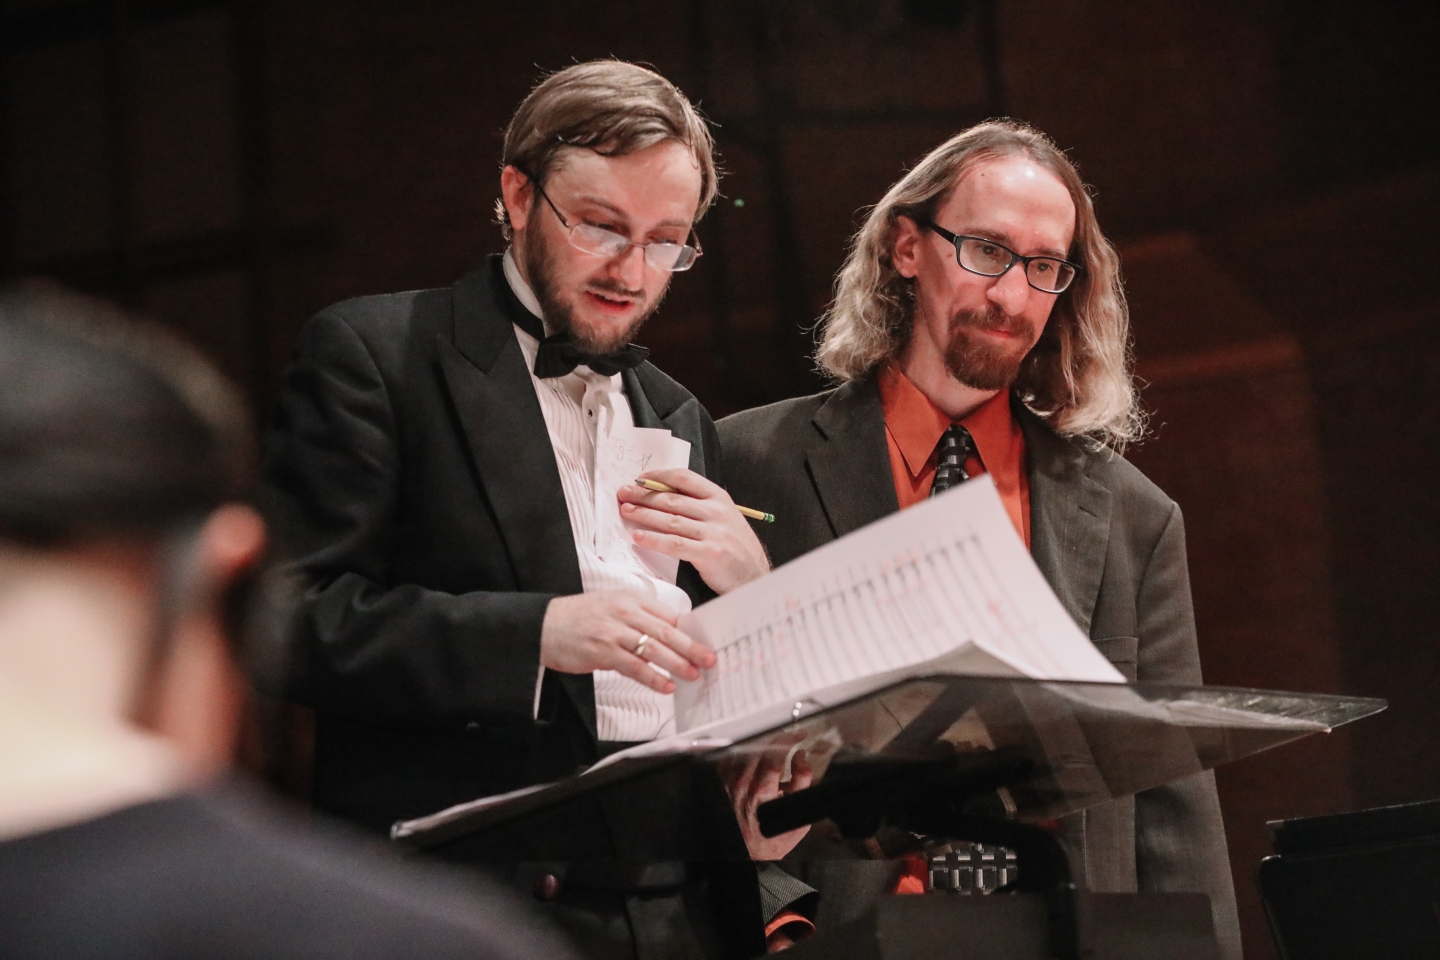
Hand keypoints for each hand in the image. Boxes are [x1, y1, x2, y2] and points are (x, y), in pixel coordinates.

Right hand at [540, 590, 715, 693]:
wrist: (545, 625)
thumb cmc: (582, 617)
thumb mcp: (613, 605)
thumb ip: (640, 616)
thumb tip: (672, 634)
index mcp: (631, 598)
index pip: (668, 614)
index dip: (689, 631)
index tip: (704, 643)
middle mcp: (625, 611)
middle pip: (667, 631)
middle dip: (691, 647)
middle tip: (709, 659)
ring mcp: (613, 631)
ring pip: (654, 649)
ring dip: (676, 664)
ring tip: (692, 675)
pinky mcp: (602, 651)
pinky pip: (634, 667)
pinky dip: (652, 678)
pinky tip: (665, 686)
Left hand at [617, 468, 770, 593]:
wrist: (755, 576)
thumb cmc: (735, 548)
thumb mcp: (724, 518)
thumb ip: (700, 507)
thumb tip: (664, 498)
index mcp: (719, 498)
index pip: (685, 478)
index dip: (659, 476)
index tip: (640, 479)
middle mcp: (716, 511)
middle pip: (672, 498)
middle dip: (644, 495)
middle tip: (623, 494)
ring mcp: (713, 532)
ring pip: (670, 520)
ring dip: (644, 515)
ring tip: (626, 512)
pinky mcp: (709, 553)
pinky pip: (675, 544)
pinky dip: (654, 540)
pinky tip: (639, 537)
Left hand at [720, 734, 813, 860]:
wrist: (742, 855)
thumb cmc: (769, 840)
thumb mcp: (796, 820)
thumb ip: (801, 786)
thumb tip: (802, 760)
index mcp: (761, 794)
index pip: (774, 757)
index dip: (788, 741)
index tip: (799, 736)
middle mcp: (742, 786)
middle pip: (758, 748)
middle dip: (777, 738)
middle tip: (790, 737)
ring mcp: (728, 783)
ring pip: (745, 749)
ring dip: (762, 743)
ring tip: (775, 744)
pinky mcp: (721, 783)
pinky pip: (731, 757)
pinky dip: (745, 751)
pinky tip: (755, 753)